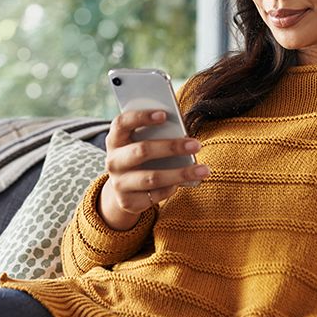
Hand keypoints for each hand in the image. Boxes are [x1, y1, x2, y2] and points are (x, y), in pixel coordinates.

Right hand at [98, 109, 209, 230]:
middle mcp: (113, 161)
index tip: (164, 114)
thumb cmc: (140, 156)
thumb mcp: (140, 142)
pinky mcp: (127, 202)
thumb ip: (155, 134)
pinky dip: (172, 188)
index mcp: (115, 139)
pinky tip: (185, 183)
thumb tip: (182, 133)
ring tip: (203, 170)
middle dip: (171, 147)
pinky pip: (155, 195)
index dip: (141, 117)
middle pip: (142, 151)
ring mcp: (118, 183)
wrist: (123, 189)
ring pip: (152, 178)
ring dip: (180, 173)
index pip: (122, 123)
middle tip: (196, 144)